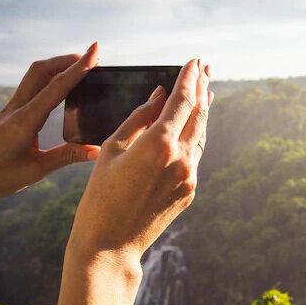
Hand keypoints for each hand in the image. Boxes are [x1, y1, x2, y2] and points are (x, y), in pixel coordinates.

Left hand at [0, 43, 100, 222]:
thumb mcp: (35, 171)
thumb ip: (66, 156)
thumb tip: (96, 150)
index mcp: (25, 121)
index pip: (57, 87)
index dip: (79, 67)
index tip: (95, 50)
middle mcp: (17, 109)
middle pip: (42, 70)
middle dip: (67, 60)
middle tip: (92, 56)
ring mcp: (10, 110)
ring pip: (34, 77)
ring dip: (57, 67)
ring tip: (79, 68)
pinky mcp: (7, 115)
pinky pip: (30, 89)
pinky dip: (48, 81)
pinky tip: (57, 88)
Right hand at [66, 58, 212, 268]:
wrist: (111, 243)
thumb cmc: (100, 194)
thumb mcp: (112, 149)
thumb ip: (140, 118)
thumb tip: (160, 95)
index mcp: (160, 143)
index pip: (182, 100)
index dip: (189, 77)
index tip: (194, 61)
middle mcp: (181, 158)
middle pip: (198, 114)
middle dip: (201, 87)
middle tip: (205, 68)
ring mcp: (189, 176)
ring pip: (200, 134)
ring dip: (202, 111)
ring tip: (204, 91)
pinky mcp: (190, 191)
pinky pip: (195, 155)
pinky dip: (195, 135)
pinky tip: (192, 126)